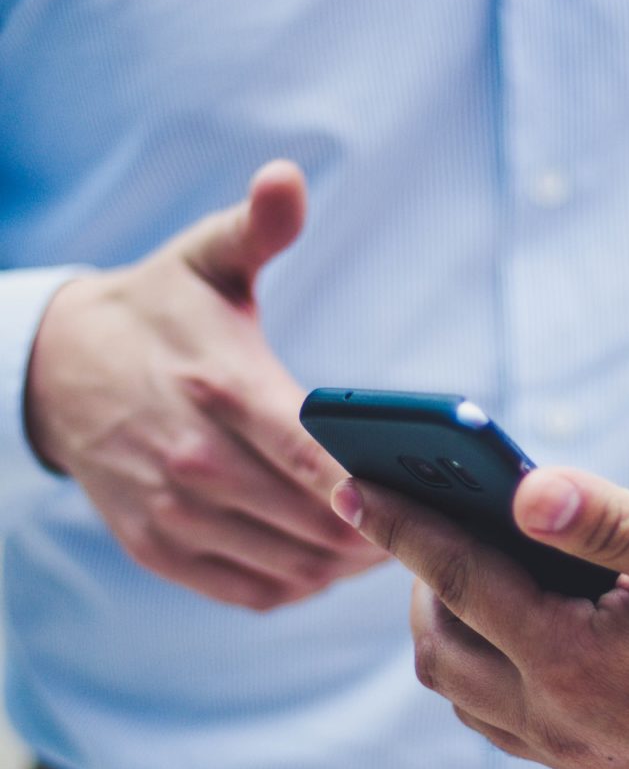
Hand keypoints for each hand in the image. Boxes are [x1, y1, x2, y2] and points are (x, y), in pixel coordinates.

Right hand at [25, 160, 385, 609]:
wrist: (58, 370)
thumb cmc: (157, 315)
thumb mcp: (204, 260)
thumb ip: (256, 228)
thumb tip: (288, 177)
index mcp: (223, 389)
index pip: (316, 456)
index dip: (378, 487)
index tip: (427, 497)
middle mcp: (196, 461)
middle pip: (317, 523)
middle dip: (383, 530)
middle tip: (429, 523)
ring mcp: (173, 512)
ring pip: (294, 567)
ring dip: (350, 565)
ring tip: (392, 544)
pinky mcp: (159, 548)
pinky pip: (254, 591)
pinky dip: (303, 585)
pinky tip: (331, 563)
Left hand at [333, 467, 628, 768]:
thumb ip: (609, 519)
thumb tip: (523, 487)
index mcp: (575, 661)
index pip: (458, 579)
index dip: (399, 526)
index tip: (349, 486)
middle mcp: (558, 721)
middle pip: (441, 647)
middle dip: (418, 581)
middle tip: (428, 525)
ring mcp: (572, 757)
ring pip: (463, 693)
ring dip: (448, 630)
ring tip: (466, 574)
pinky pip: (500, 723)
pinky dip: (483, 671)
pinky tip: (514, 634)